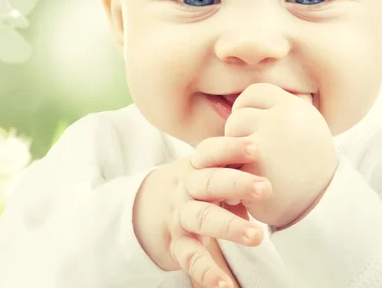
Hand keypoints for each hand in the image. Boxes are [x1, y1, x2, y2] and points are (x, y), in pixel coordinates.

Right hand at [133, 136, 271, 287]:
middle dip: (236, 184)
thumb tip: (275, 169)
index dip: (231, 148)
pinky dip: (208, 272)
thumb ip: (232, 169)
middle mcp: (186, 188)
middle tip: (265, 188)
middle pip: (209, 182)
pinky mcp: (177, 244)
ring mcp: (180, 216)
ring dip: (229, 226)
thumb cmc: (195, 185)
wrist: (146, 205)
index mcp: (196, 167)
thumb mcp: (207, 170)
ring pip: (202, 218)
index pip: (210, 152)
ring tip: (256, 236)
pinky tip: (226, 285)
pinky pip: (191, 258)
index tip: (255, 149)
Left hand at [225, 83, 338, 227]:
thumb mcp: (301, 127)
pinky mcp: (253, 169)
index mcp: (296, 108)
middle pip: (238, 116)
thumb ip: (273, 111)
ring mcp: (267, 144)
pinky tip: (250, 188)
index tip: (254, 127)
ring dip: (234, 156)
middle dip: (241, 136)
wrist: (322, 208)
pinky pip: (227, 165)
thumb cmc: (305, 166)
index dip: (248, 108)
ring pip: (229, 140)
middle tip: (259, 156)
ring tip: (256, 171)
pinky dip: (233, 177)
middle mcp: (284, 120)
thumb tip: (235, 99)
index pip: (254, 93)